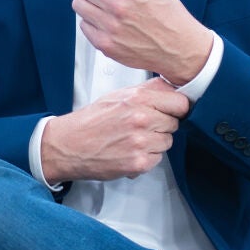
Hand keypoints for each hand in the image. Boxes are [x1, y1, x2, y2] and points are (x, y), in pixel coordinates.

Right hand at [41, 79, 191, 181]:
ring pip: (167, 142)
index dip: (177, 108)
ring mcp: (141, 142)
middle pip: (175, 123)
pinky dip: (147, 157)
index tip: (173, 110)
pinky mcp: (138, 162)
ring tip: (134, 139)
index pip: (180, 103)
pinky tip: (131, 151)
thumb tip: (171, 86)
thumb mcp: (119, 95)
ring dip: (155, 142)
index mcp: (138, 99)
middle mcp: (141, 119)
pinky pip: (157, 159)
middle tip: (144, 126)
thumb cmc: (92, 120)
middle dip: (163, 125)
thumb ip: (147, 90)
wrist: (69, 144)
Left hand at [72, 0, 212, 84]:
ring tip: (105, 3)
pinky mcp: (105, 45)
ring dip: (87, 0)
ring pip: (78, 4)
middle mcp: (118, 6)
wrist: (178, 47)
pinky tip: (108, 20)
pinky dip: (92, 21)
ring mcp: (110, 27)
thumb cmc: (167, 13)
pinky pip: (84, 25)